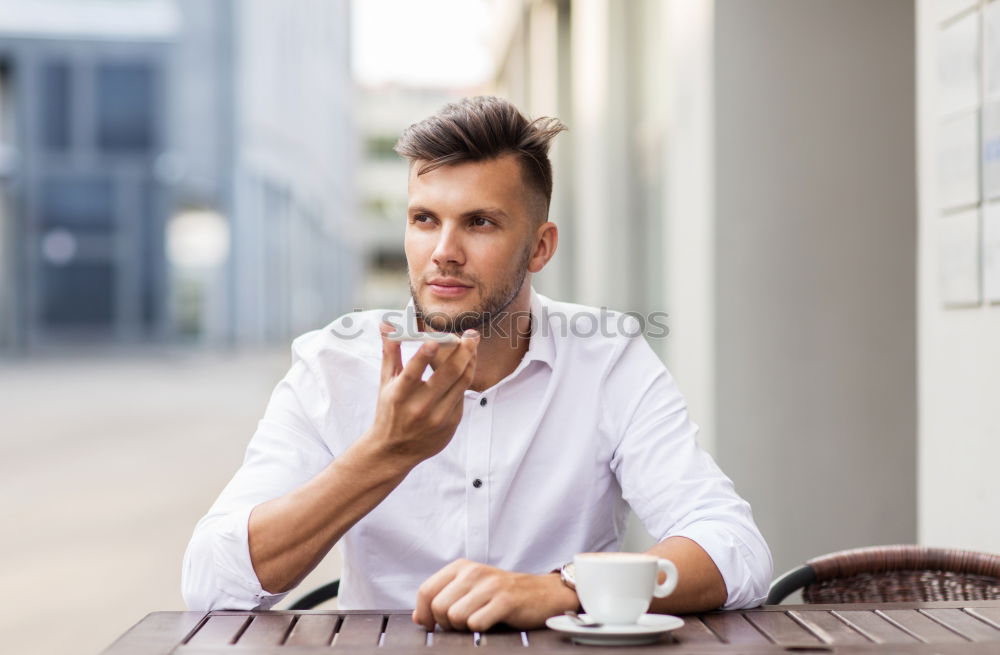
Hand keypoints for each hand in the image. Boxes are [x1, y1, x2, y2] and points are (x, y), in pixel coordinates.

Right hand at [366, 324, 478, 465]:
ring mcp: (438, 417)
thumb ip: (390, 352)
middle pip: (448, 374)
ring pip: (462, 383)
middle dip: (463, 351)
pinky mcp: (451, 424)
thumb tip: (386, 323)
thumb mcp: (385, 382)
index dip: (423, 356)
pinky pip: (462, 395)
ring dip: (470, 361)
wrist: (394, 451)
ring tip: (472, 345)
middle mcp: (420, 407)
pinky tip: (466, 366)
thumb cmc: (388, 410)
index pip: (412, 373)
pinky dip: (464, 379)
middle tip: (471, 334)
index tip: (434, 340)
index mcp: (400, 395)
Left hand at [412, 559, 579, 631]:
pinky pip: (477, 623)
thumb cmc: (504, 593)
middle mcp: (473, 572)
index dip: (424, 613)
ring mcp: (490, 585)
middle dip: (446, 624)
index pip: (426, 590)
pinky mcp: (505, 600)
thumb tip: (419, 617)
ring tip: (477, 622)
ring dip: (463, 628)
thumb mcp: (471, 589)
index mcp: (461, 567)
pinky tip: (490, 623)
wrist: (544, 593)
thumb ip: (443, 598)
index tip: (432, 624)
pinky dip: (480, 630)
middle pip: (438, 607)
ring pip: (455, 616)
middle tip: (461, 624)